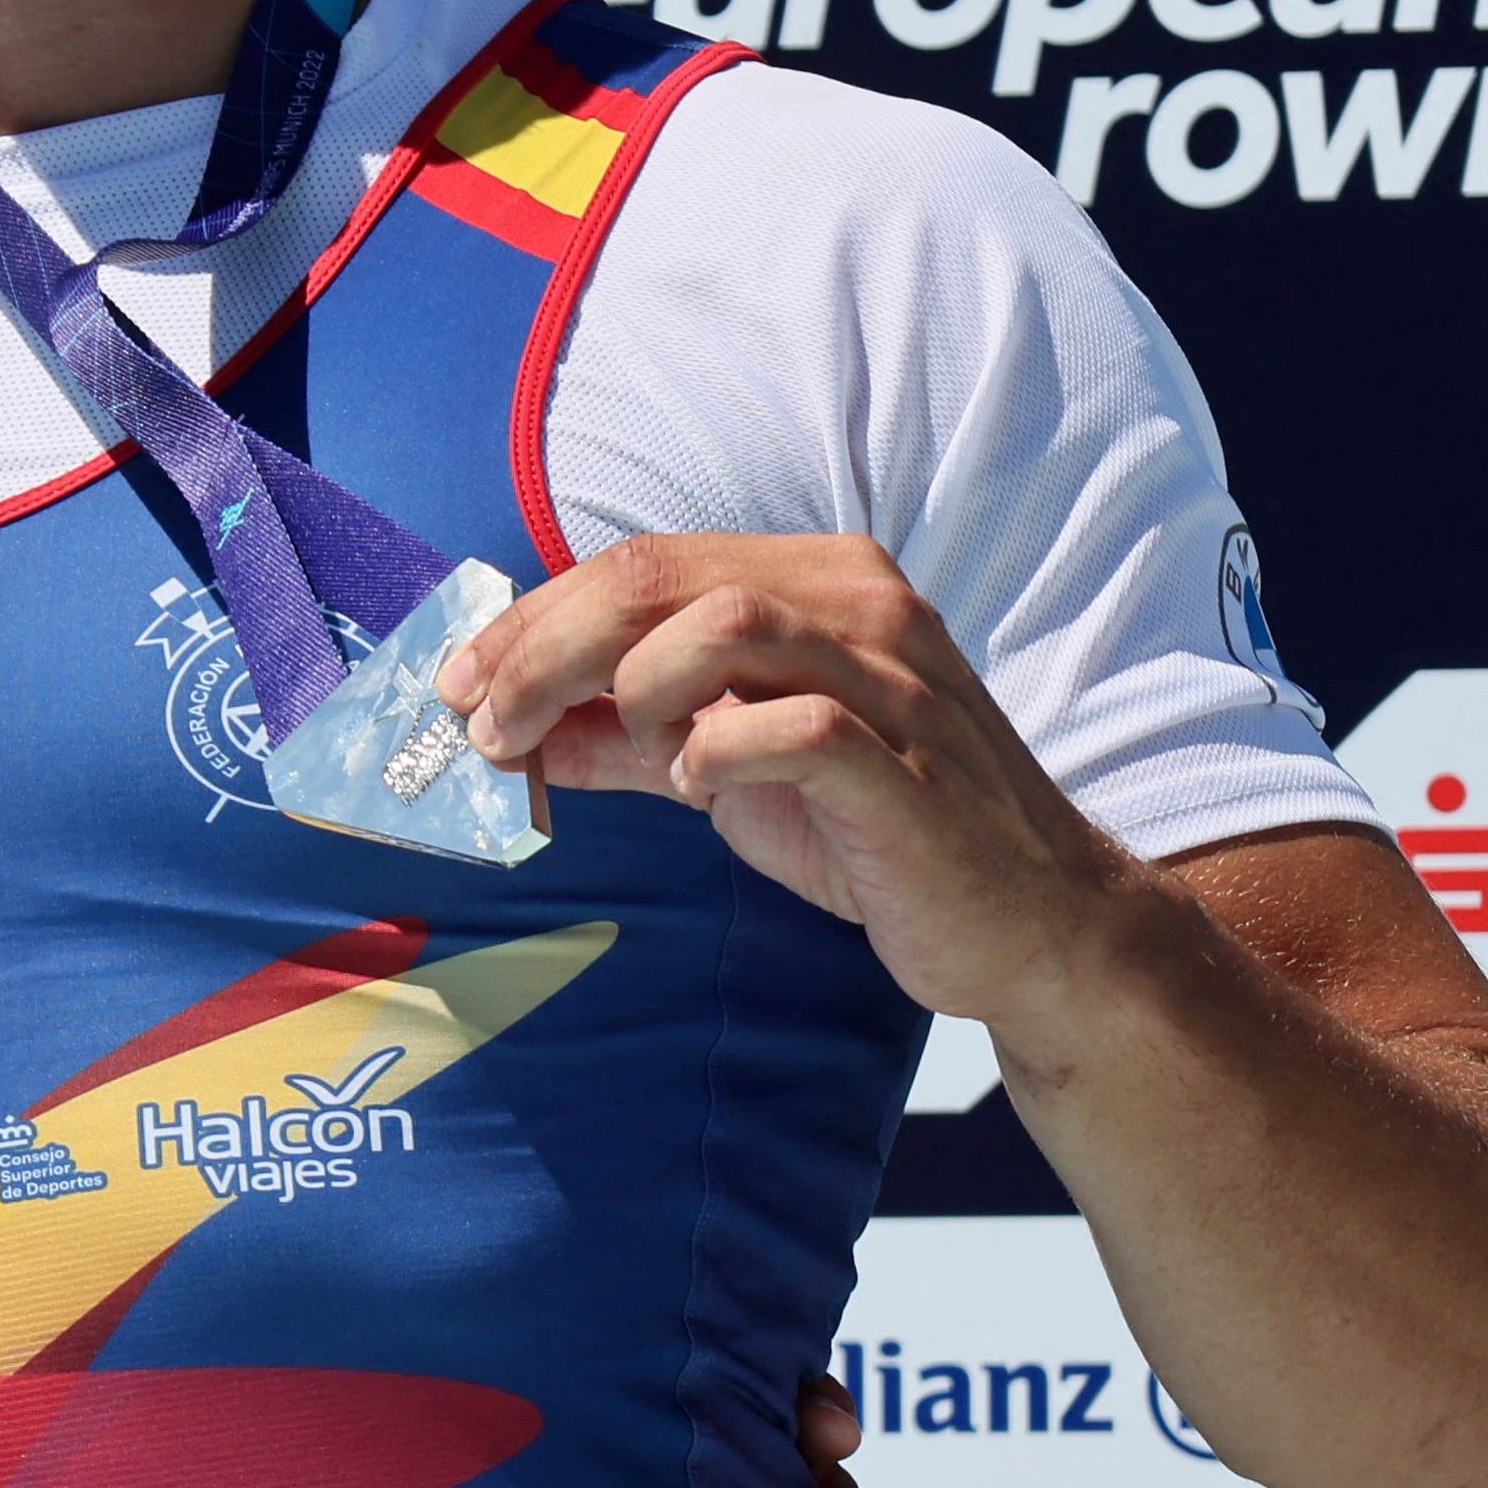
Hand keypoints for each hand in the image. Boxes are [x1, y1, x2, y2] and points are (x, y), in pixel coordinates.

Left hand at [438, 532, 1123, 1031]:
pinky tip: (700, 785)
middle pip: (661, 580)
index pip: (646, 563)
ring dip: (634, 686)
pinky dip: (718, 749)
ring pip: (723, 622)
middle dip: (545, 648)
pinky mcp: (908, 766)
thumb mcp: (727, 769)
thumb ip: (626, 735)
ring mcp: (894, 679)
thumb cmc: (875, 832)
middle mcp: (860, 605)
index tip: (462, 683)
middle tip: (486, 724)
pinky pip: (795, 722)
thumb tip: (511, 728)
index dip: (536, 618)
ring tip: (629, 749)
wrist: (1025, 924)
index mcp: (816, 583)